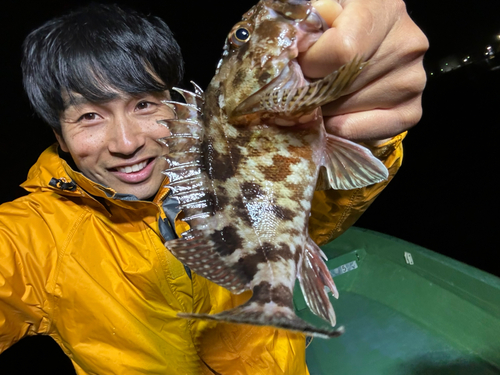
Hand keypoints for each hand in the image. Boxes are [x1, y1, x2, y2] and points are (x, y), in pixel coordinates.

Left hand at [300, 0, 428, 144]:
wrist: (368, 47)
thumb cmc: (338, 27)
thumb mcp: (324, 12)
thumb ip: (311, 24)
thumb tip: (300, 47)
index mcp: (385, 9)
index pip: (341, 51)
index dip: (312, 64)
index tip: (302, 65)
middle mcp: (407, 45)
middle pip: (343, 85)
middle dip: (314, 91)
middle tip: (307, 86)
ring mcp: (412, 81)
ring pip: (347, 111)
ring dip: (324, 110)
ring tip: (324, 96)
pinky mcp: (411, 112)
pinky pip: (362, 131)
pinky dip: (340, 128)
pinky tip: (336, 115)